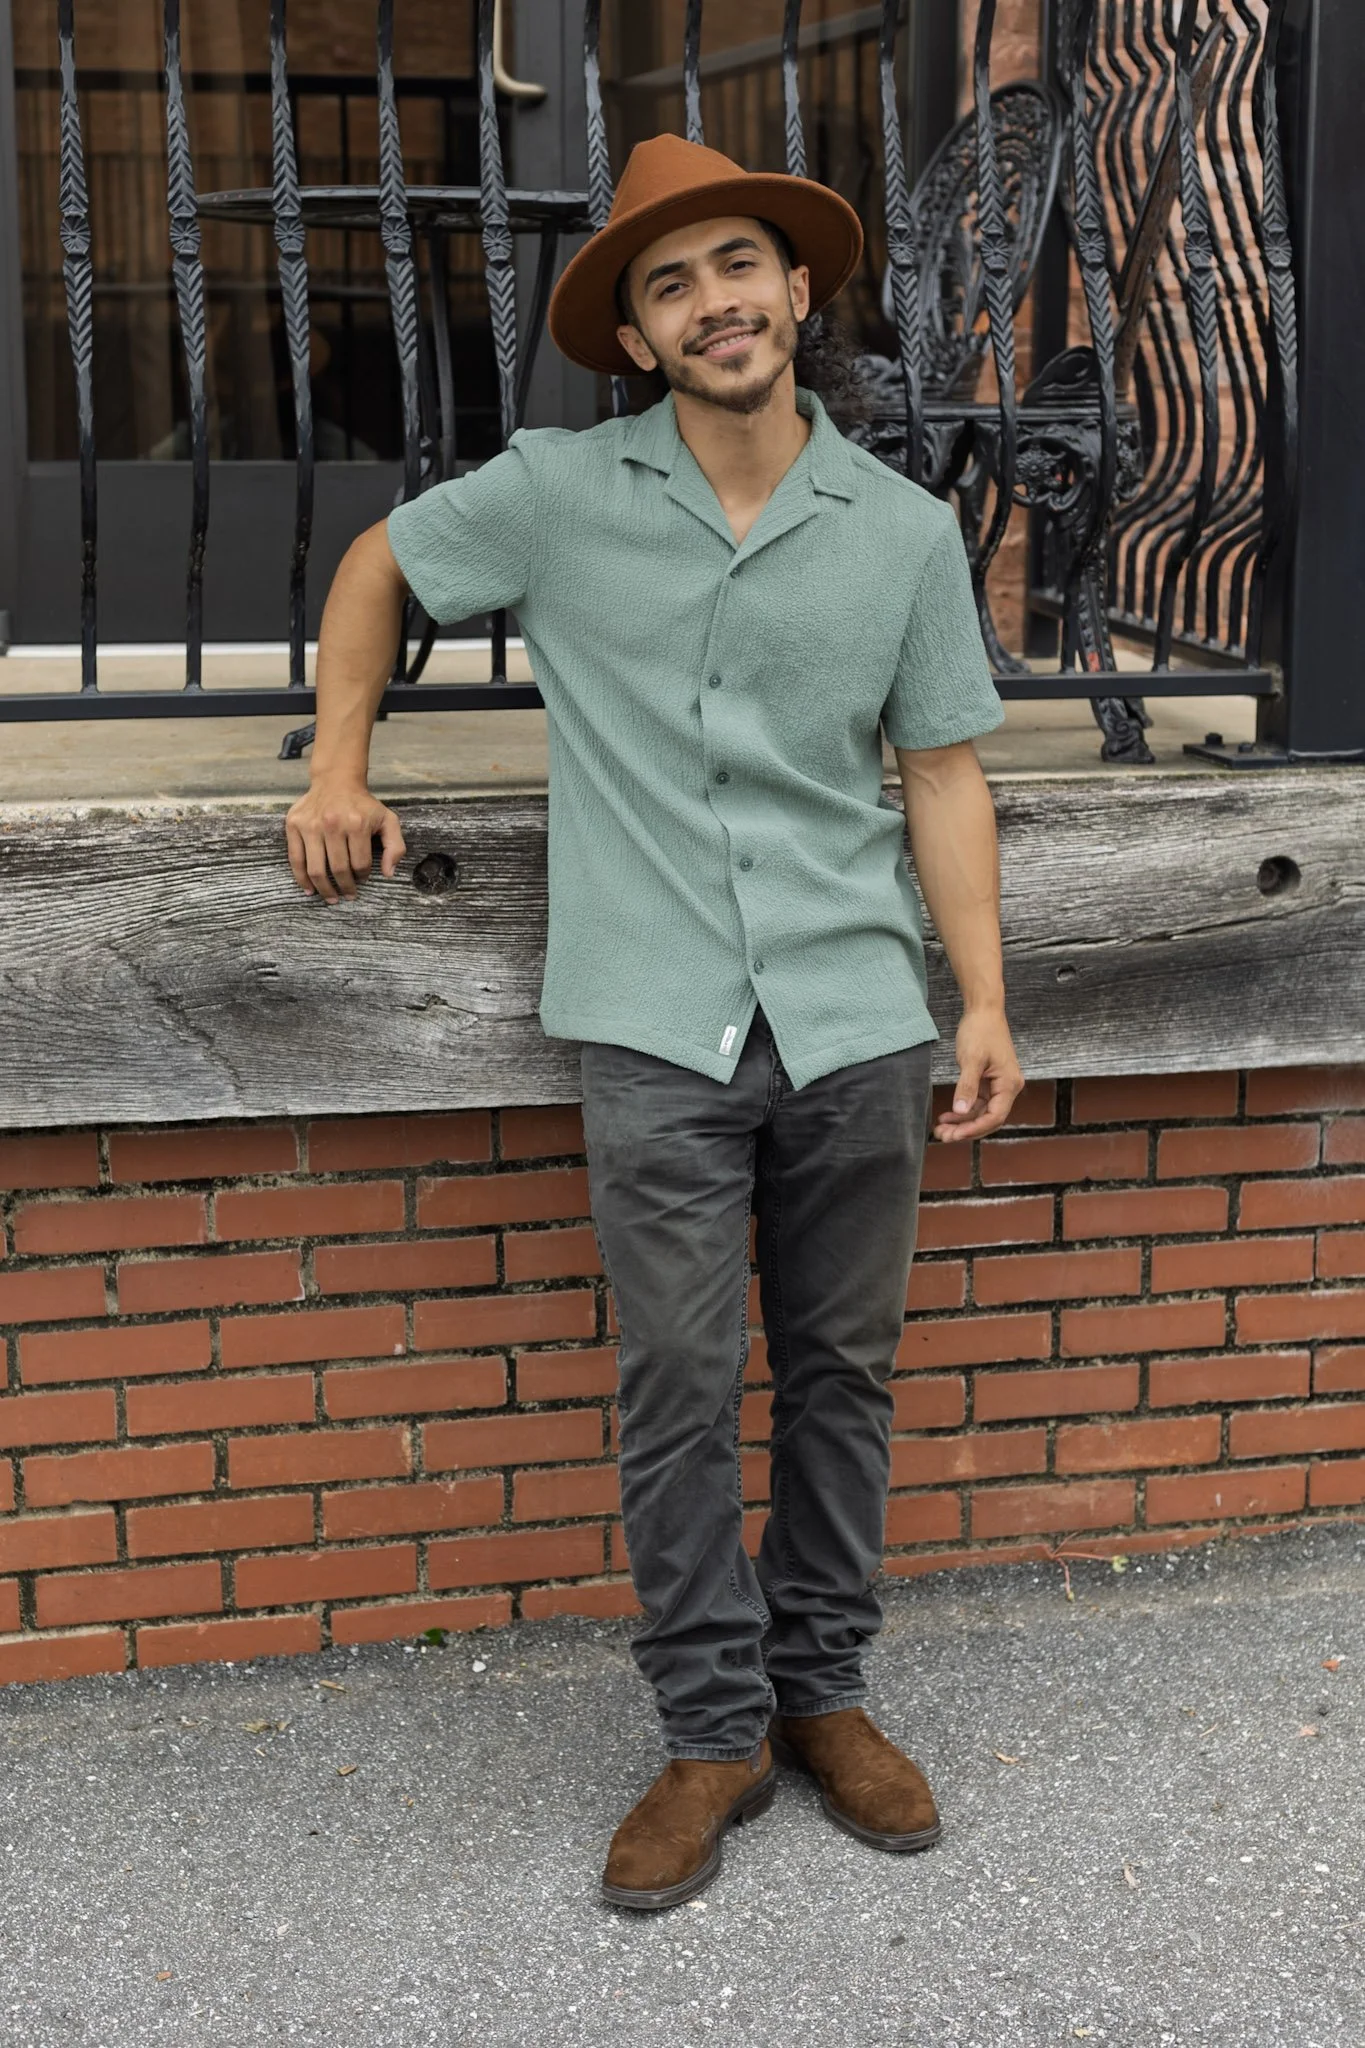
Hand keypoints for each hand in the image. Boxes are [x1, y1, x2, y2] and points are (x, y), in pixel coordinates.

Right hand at [284, 778, 406, 902]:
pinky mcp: (294, 825)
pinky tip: (310, 889)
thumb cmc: (363, 805)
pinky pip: (296, 859)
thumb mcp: (388, 820)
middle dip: (345, 887)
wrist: (336, 781)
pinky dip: (302, 879)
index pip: (360, 864)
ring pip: (316, 869)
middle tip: (348, 895)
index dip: (362, 877)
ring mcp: (310, 825)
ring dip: (324, 889)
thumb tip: (388, 873)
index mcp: (357, 824)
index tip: (362, 880)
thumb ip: (395, 846)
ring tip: (331, 897)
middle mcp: (332, 824)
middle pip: (338, 869)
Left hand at [932, 1003, 1024, 1141]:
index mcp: (1009, 1084)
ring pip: (982, 1113)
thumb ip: (967, 1087)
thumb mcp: (971, 1059)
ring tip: (940, 1129)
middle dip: (966, 1130)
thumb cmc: (980, 1030)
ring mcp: (999, 1085)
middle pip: (988, 1119)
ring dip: (962, 1122)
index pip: (994, 1117)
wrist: (984, 1010)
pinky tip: (947, 1115)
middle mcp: (1008, 1088)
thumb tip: (960, 1111)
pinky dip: (963, 1110)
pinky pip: (978, 1103)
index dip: (973, 1129)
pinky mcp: (990, 1082)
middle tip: (943, 1137)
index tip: (953, 1135)